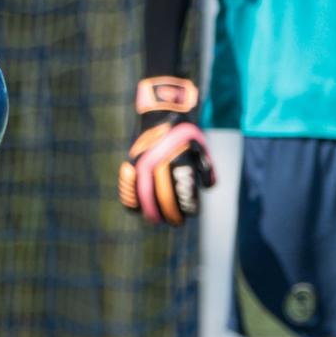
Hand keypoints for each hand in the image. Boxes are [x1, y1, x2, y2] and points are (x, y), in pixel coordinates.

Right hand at [118, 76, 215, 226]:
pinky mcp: (133, 162)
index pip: (179, 192)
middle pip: (160, 197)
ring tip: (153, 219)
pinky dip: (129, 196)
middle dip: (167, 213)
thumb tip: (207, 187)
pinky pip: (128, 184)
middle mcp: (159, 164)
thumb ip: (206, 168)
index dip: (183, 208)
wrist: (163, 114)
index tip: (187, 216)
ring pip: (142, 194)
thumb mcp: (201, 148)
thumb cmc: (184, 134)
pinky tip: (135, 206)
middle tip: (173, 222)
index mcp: (177, 161)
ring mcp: (143, 163)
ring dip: (147, 209)